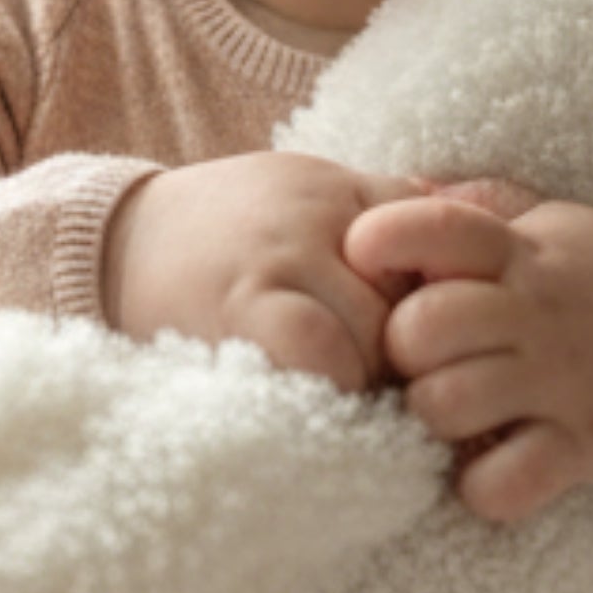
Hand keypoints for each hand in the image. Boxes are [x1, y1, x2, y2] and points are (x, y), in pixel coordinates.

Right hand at [102, 153, 412, 391]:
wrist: (115, 241)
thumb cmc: (225, 232)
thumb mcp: (306, 195)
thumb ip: (378, 212)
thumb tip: (477, 235)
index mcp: (343, 189)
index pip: (436, 241)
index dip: (440, 301)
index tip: (427, 339)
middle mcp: (320, 215)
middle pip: (412, 297)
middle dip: (410, 352)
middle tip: (390, 386)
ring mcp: (282, 259)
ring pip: (375, 332)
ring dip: (371, 380)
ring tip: (347, 400)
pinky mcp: (243, 308)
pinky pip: (319, 353)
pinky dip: (331, 386)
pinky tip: (316, 404)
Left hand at [345, 181, 592, 521]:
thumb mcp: (550, 228)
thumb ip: (479, 211)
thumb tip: (398, 189)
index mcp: (521, 252)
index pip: (436, 225)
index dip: (380, 241)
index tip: (368, 262)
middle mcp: (539, 313)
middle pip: (421, 328)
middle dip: (398, 351)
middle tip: (420, 361)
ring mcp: (563, 382)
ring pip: (446, 405)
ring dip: (430, 417)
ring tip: (451, 412)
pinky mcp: (584, 447)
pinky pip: (505, 483)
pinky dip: (482, 487)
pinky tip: (487, 467)